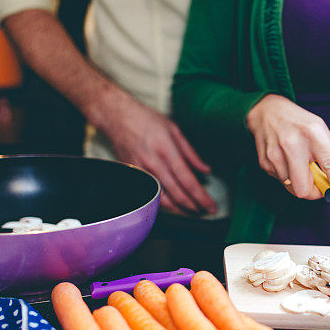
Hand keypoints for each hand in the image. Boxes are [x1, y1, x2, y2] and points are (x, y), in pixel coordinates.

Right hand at [83, 89, 216, 215]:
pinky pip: (149, 196)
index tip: (212, 206)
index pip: (187, 180)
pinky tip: (174, 206)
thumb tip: (206, 170)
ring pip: (162, 200)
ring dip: (179, 210)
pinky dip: (163, 205)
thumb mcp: (174, 129)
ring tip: (193, 212)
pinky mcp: (132, 176)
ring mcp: (140, 171)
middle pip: (176, 194)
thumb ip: (191, 152)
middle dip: (194, 207)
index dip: (201, 197)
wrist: (117, 117)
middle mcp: (153, 164)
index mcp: (166, 150)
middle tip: (206, 212)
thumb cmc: (146, 120)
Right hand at [246, 94, 329, 201]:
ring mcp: (276, 155)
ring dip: (298, 181)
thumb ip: (329, 157)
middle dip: (312, 192)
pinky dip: (287, 176)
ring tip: (297, 163)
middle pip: (304, 189)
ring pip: (291, 188)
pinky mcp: (265, 162)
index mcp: (314, 135)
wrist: (268, 112)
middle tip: (317, 183)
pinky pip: (281, 181)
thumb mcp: (321, 132)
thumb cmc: (300, 125)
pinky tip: (285, 160)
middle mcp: (294, 145)